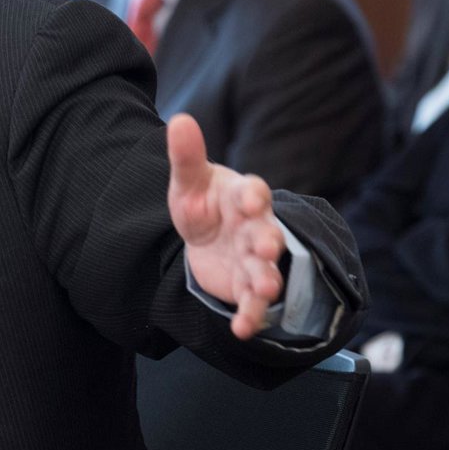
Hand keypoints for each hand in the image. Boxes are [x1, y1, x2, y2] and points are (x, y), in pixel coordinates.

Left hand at [166, 113, 284, 339]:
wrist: (205, 234)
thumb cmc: (202, 201)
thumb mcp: (188, 180)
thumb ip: (186, 155)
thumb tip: (179, 120)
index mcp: (242, 196)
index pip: (253, 191)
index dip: (254, 195)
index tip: (251, 199)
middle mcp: (256, 227)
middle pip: (267, 234)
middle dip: (269, 242)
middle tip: (268, 248)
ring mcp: (255, 259)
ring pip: (267, 271)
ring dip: (268, 280)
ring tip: (265, 289)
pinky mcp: (246, 286)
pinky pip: (252, 304)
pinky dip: (251, 317)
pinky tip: (242, 329)